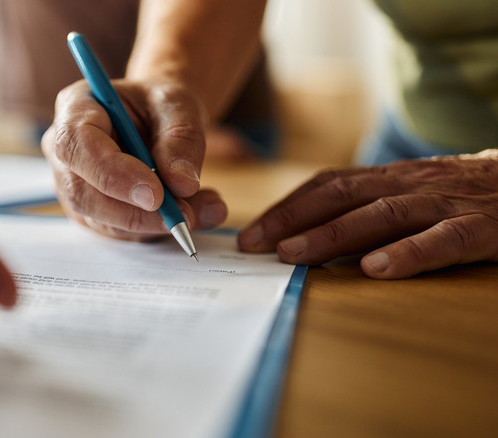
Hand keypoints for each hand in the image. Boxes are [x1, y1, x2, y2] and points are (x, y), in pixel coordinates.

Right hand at [41, 79, 227, 240]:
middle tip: (184, 214)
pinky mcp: (91, 212)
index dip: (112, 173)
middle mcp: (64, 150)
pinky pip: (119, 232)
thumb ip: (182, 138)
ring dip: (153, 224)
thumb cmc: (160, 106)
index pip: (76, 145)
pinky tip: (191, 212)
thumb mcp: (179, 105)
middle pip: (82, 192)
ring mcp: (72, 185)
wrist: (159, 121)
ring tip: (202, 210)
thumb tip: (182, 184)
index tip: (155, 193)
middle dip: (134, 212)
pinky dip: (155, 229)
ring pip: (102, 219)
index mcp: (75, 108)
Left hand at [239, 150, 497, 277]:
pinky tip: (378, 269)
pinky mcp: (483, 227)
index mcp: (390, 178)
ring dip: (333, 235)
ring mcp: (446, 204)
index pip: (326, 186)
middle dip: (293, 220)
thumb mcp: (410, 194)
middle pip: (342, 196)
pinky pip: (445, 240)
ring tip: (296, 255)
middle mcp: (410, 184)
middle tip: (255, 246)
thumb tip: (306, 237)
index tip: (251, 235)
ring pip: (383, 214)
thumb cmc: (462, 197)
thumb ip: (367, 209)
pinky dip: (410, 253)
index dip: (286, 208)